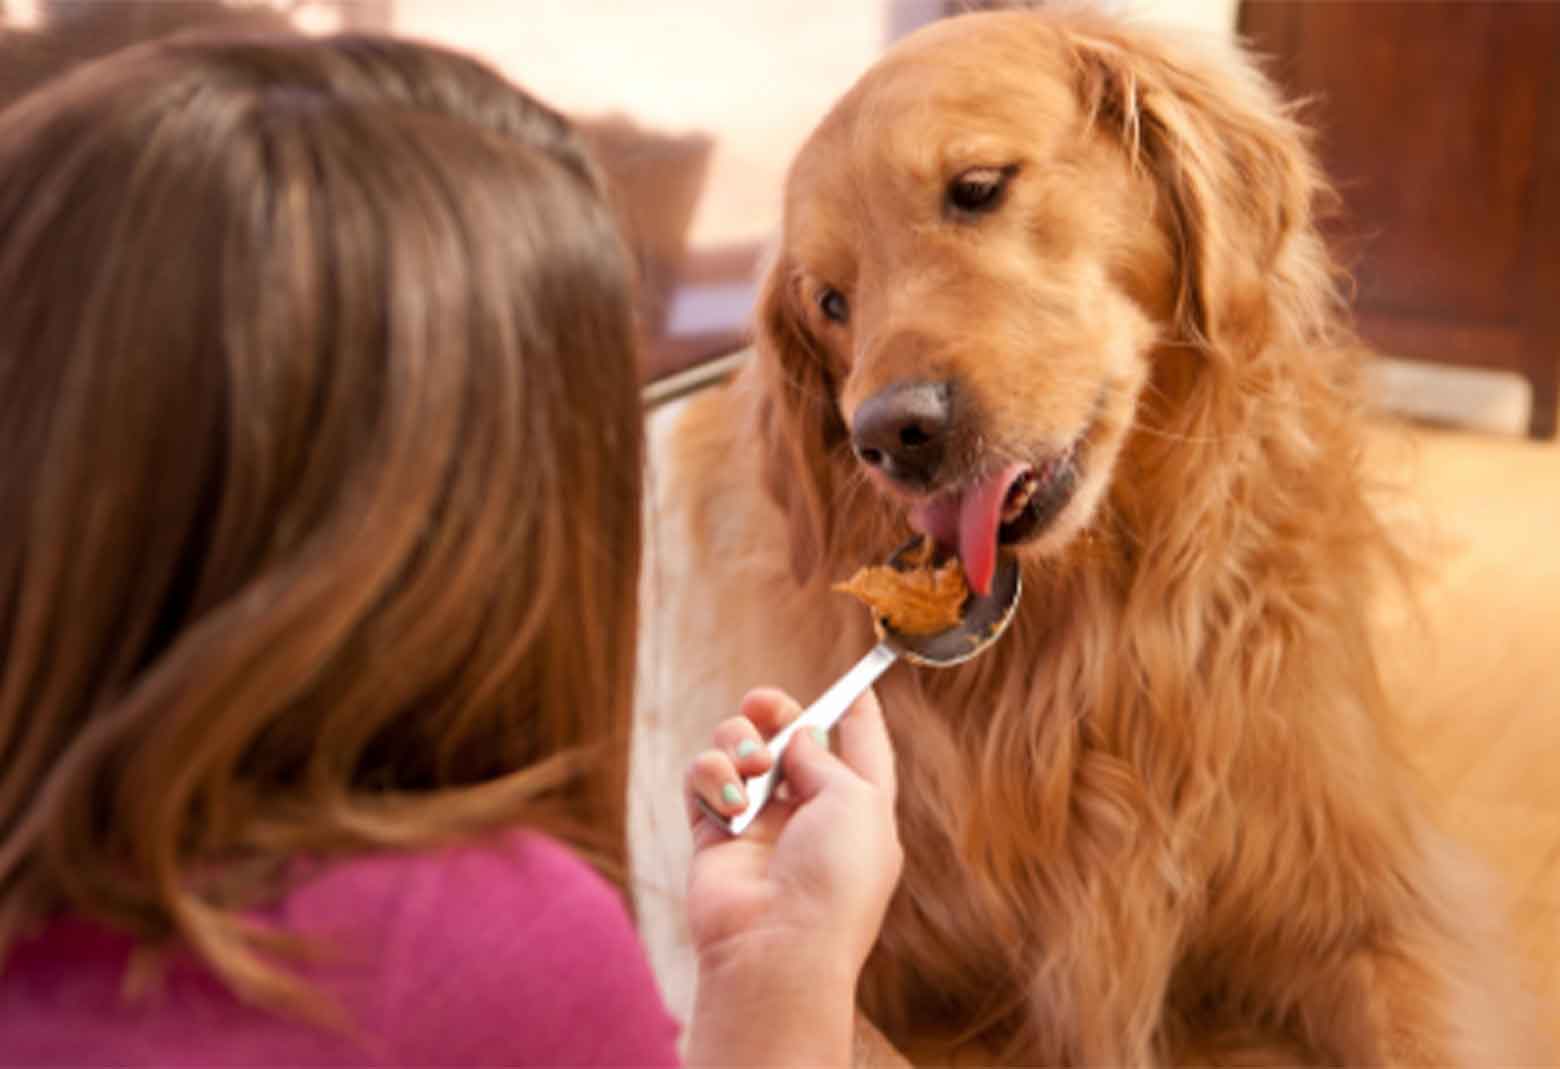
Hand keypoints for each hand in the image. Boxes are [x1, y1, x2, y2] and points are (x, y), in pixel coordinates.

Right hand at [683, 686, 902, 977]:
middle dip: (775, 712)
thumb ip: (825, 755)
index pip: (863, 749)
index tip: (855, 682)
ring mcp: (758, 823)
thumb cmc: (834, 879)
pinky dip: (710, 776)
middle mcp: (809, 814)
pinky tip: (727, 800)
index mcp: (860, 810)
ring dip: (740, 742)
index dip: (859, 713)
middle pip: (789, 740)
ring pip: (738, 749)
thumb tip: (795, 738)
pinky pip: (702, 779)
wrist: (777, 946)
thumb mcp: (857, 800)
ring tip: (749, 767)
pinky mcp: (713, 833)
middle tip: (764, 703)